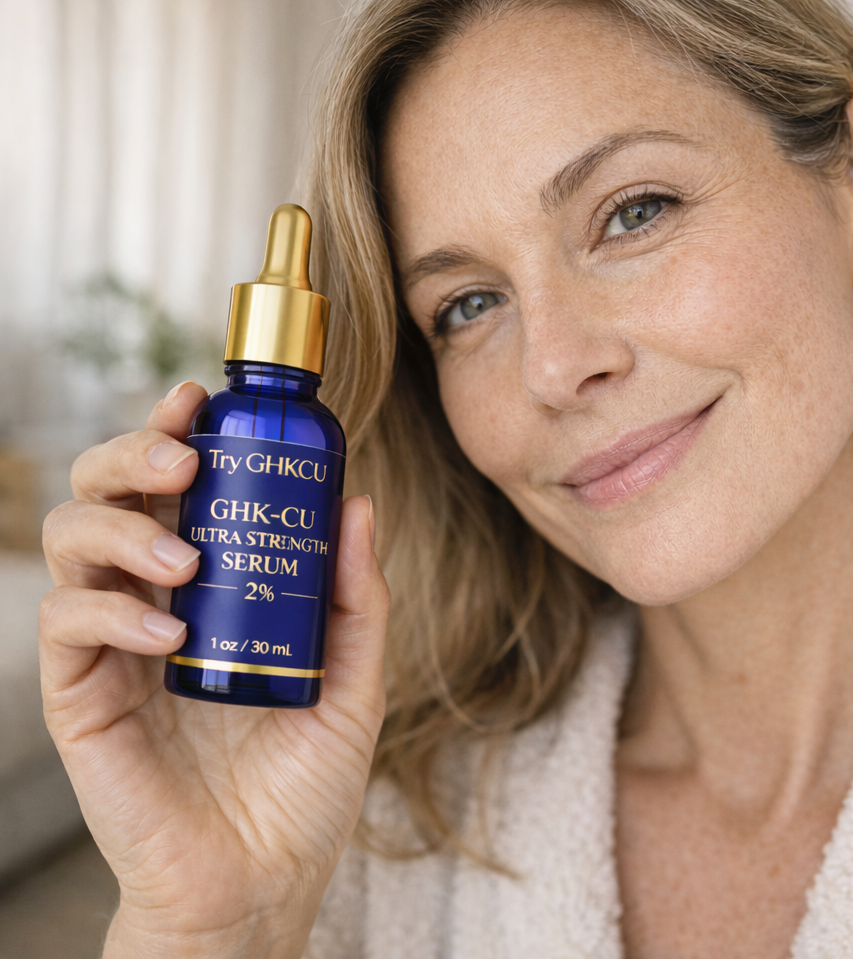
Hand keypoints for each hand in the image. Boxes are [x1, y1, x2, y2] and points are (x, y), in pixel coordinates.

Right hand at [39, 382, 388, 957]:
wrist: (263, 879)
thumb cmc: (304, 780)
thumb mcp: (354, 678)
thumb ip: (355, 596)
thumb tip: (360, 501)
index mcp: (212, 583)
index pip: (174, 489)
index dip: (173, 433)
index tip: (196, 399)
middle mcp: (153, 598)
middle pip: (108, 494)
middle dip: (131, 457)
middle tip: (181, 461)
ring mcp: (111, 643)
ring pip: (70, 543)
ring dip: (121, 531)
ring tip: (184, 562)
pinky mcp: (79, 696)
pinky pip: (67, 626)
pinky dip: (110, 611)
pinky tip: (166, 630)